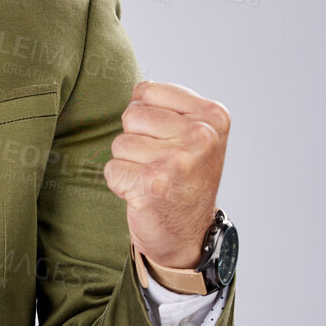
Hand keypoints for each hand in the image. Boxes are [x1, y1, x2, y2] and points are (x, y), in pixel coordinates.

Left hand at [103, 79, 229, 267]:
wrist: (190, 234)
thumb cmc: (185, 180)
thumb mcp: (195, 136)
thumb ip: (169, 108)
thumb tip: (135, 94)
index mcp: (212, 116)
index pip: (147, 91)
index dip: (145, 117)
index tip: (166, 141)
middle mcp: (200, 135)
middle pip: (131, 115)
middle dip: (136, 140)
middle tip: (159, 165)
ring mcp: (177, 159)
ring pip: (120, 143)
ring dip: (128, 163)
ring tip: (153, 179)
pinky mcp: (152, 184)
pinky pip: (112, 169)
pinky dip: (120, 183)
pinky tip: (143, 194)